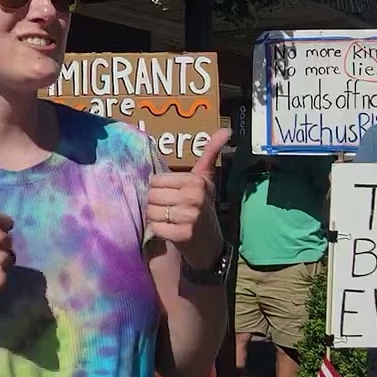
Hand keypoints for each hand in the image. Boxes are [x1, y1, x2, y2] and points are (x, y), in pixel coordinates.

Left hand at [146, 128, 231, 267]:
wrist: (210, 246)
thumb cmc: (203, 208)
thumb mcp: (206, 181)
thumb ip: (210, 154)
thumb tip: (225, 130)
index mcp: (197, 181)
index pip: (156, 180)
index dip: (160, 190)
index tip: (174, 197)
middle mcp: (194, 196)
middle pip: (151, 195)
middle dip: (156, 205)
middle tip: (171, 211)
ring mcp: (189, 216)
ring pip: (151, 211)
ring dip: (156, 219)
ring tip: (171, 221)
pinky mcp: (182, 235)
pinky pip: (155, 228)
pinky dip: (159, 232)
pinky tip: (171, 233)